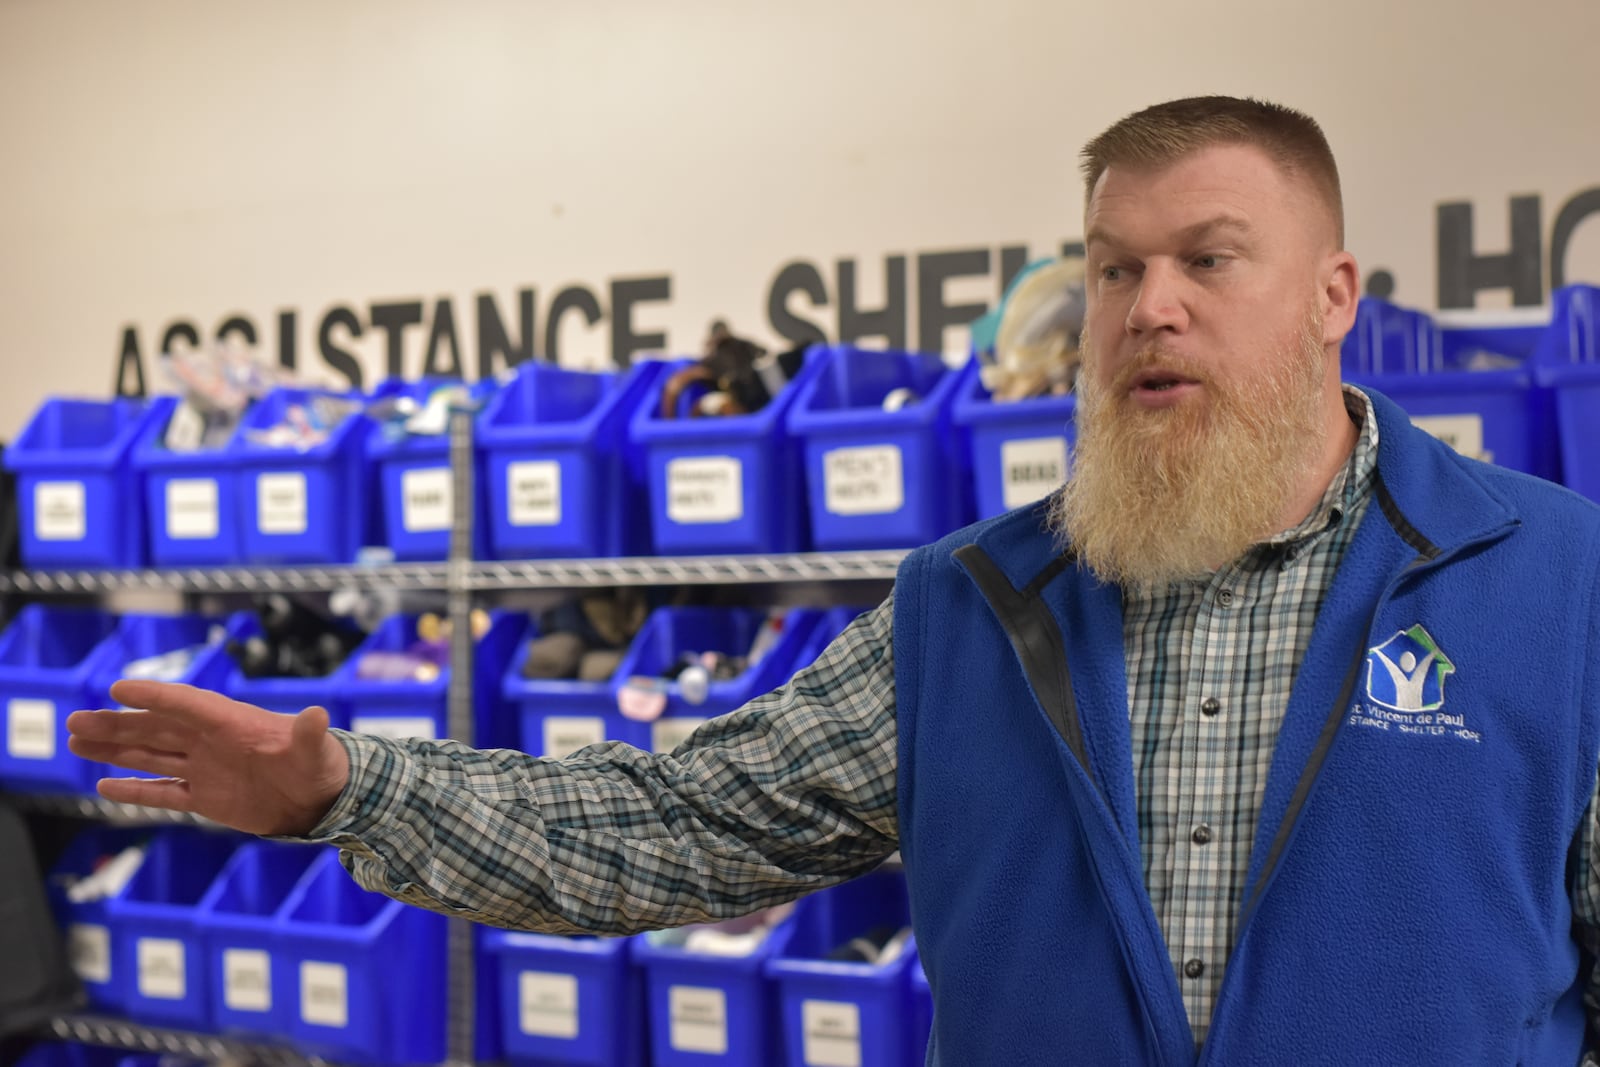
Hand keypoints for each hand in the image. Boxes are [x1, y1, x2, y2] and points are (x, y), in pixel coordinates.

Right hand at [66, 680, 350, 836]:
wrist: (324, 800)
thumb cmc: (322, 767)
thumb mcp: (316, 751)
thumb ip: (311, 735)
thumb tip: (319, 715)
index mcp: (233, 723)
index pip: (187, 704)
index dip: (155, 696)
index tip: (118, 687)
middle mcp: (212, 742)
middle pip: (156, 728)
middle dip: (116, 725)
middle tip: (74, 720)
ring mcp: (206, 769)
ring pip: (151, 756)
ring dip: (115, 750)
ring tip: (76, 742)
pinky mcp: (207, 798)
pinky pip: (164, 792)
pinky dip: (136, 789)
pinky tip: (104, 785)